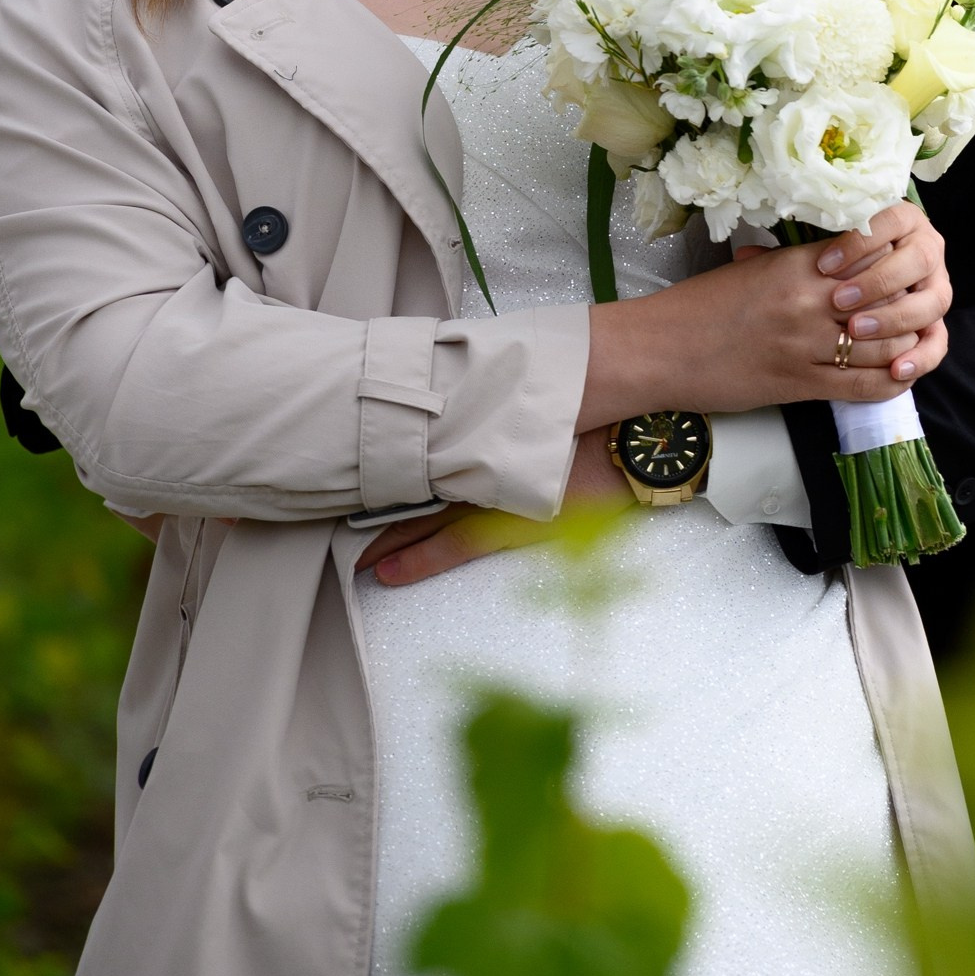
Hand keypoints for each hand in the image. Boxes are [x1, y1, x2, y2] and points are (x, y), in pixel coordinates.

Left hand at [354, 429, 625, 588]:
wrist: (637, 438)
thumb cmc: (597, 414)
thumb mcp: (540, 406)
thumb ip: (500, 409)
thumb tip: (465, 402)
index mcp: (484, 436)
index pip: (422, 459)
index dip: (385, 474)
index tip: (352, 483)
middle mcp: (480, 463)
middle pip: (416, 488)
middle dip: (379, 509)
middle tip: (337, 520)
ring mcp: (493, 496)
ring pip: (425, 519)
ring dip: (389, 537)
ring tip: (353, 552)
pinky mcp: (514, 525)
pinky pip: (455, 546)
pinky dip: (420, 559)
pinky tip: (389, 573)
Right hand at [581, 203, 949, 428]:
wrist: (661, 349)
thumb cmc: (699, 306)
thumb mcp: (751, 271)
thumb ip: (792, 264)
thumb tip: (828, 259)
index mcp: (795, 266)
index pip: (867, 254)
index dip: (894, 260)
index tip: (904, 264)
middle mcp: (807, 302)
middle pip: (884, 298)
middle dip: (907, 302)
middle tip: (920, 303)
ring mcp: (805, 346)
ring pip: (881, 344)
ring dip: (905, 343)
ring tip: (914, 339)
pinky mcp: (799, 384)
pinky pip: (861, 385)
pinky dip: (889, 381)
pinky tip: (899, 375)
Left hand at [817, 207, 952, 373]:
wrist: (853, 287)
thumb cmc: (829, 263)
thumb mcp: (828, 244)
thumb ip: (820, 242)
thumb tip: (786, 252)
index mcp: (904, 220)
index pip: (889, 221)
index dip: (859, 243)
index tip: (823, 264)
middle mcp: (928, 249)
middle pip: (917, 261)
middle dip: (878, 281)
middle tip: (838, 300)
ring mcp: (936, 287)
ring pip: (933, 301)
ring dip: (895, 318)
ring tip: (856, 331)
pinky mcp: (936, 322)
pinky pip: (937, 341)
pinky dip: (920, 356)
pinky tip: (896, 369)